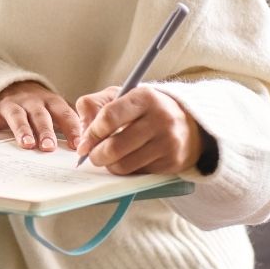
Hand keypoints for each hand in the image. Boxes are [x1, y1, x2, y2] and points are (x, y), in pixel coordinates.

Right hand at [0, 80, 82, 151]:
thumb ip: (66, 123)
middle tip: (49, 147)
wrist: (6, 83)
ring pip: (15, 115)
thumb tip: (85, 145)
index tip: (77, 144)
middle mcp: (29, 101)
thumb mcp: (52, 108)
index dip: (71, 128)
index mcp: (48, 101)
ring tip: (27, 144)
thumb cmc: (35, 104)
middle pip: (39, 115)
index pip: (63, 113)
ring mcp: (8, 104)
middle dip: (45, 131)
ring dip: (21, 129)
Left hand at [75, 85, 203, 174]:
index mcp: (144, 97)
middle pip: (115, 146)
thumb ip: (94, 106)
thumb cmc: (146, 109)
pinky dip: (127, 170)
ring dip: (110, 165)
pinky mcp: (173, 162)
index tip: (84, 144)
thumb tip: (81, 135)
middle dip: (96, 155)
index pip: (109, 117)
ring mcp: (168, 142)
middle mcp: (160, 119)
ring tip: (109, 158)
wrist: (188, 122)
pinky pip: (138, 173)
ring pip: (125, 164)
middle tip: (92, 156)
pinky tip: (128, 160)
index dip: (91, 134)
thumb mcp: (120, 95)